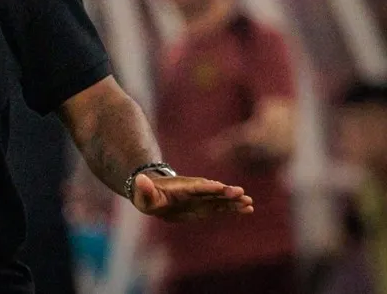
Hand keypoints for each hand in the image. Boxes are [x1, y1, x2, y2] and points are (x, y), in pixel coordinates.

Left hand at [132, 172, 253, 221]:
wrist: (155, 195)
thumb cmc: (148, 196)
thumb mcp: (143, 195)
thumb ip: (143, 188)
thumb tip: (140, 179)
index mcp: (181, 188)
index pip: (195, 187)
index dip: (207, 187)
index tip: (219, 187)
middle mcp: (195, 191)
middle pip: (212, 191)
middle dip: (225, 192)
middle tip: (241, 193)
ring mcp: (202, 198)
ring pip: (220, 198)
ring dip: (234, 201)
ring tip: (249, 203)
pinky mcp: (206, 206)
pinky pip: (222, 206)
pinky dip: (234, 208)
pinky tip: (248, 209)